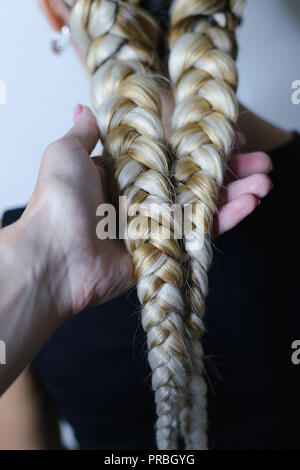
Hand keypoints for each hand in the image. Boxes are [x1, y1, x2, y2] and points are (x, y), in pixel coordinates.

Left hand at [22, 107, 271, 318]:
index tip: (226, 135)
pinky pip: (200, 233)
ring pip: (203, 206)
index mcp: (124, 173)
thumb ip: (86, 131)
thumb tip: (84, 107)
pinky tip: (251, 202)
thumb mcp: (67, 153)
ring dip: (236, 192)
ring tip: (265, 179)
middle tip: (259, 160)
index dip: (197, 145)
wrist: (54, 254)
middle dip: (227, 169)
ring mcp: (157, 226)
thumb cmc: (59, 200)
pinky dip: (226, 219)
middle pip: (193, 180)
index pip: (170, 154)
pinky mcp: (166, 251)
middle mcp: (143, 198)